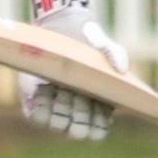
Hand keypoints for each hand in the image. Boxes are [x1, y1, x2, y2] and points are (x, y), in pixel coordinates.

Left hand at [18, 0, 128, 140]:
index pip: (99, 130)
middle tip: (76, 95)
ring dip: (59, 110)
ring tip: (59, 88)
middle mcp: (77, 110)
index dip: (97, 125)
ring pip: (58, 124)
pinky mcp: (36, 101)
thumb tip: (121, 70)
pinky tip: (44, 89)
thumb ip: (116, 54)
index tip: (95, 105)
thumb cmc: (88, 40)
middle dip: (79, 116)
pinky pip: (37, 117)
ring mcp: (56, 107)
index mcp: (98, 104)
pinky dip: (41, 107)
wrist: (61, 26)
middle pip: (78, 131)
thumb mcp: (104, 44)